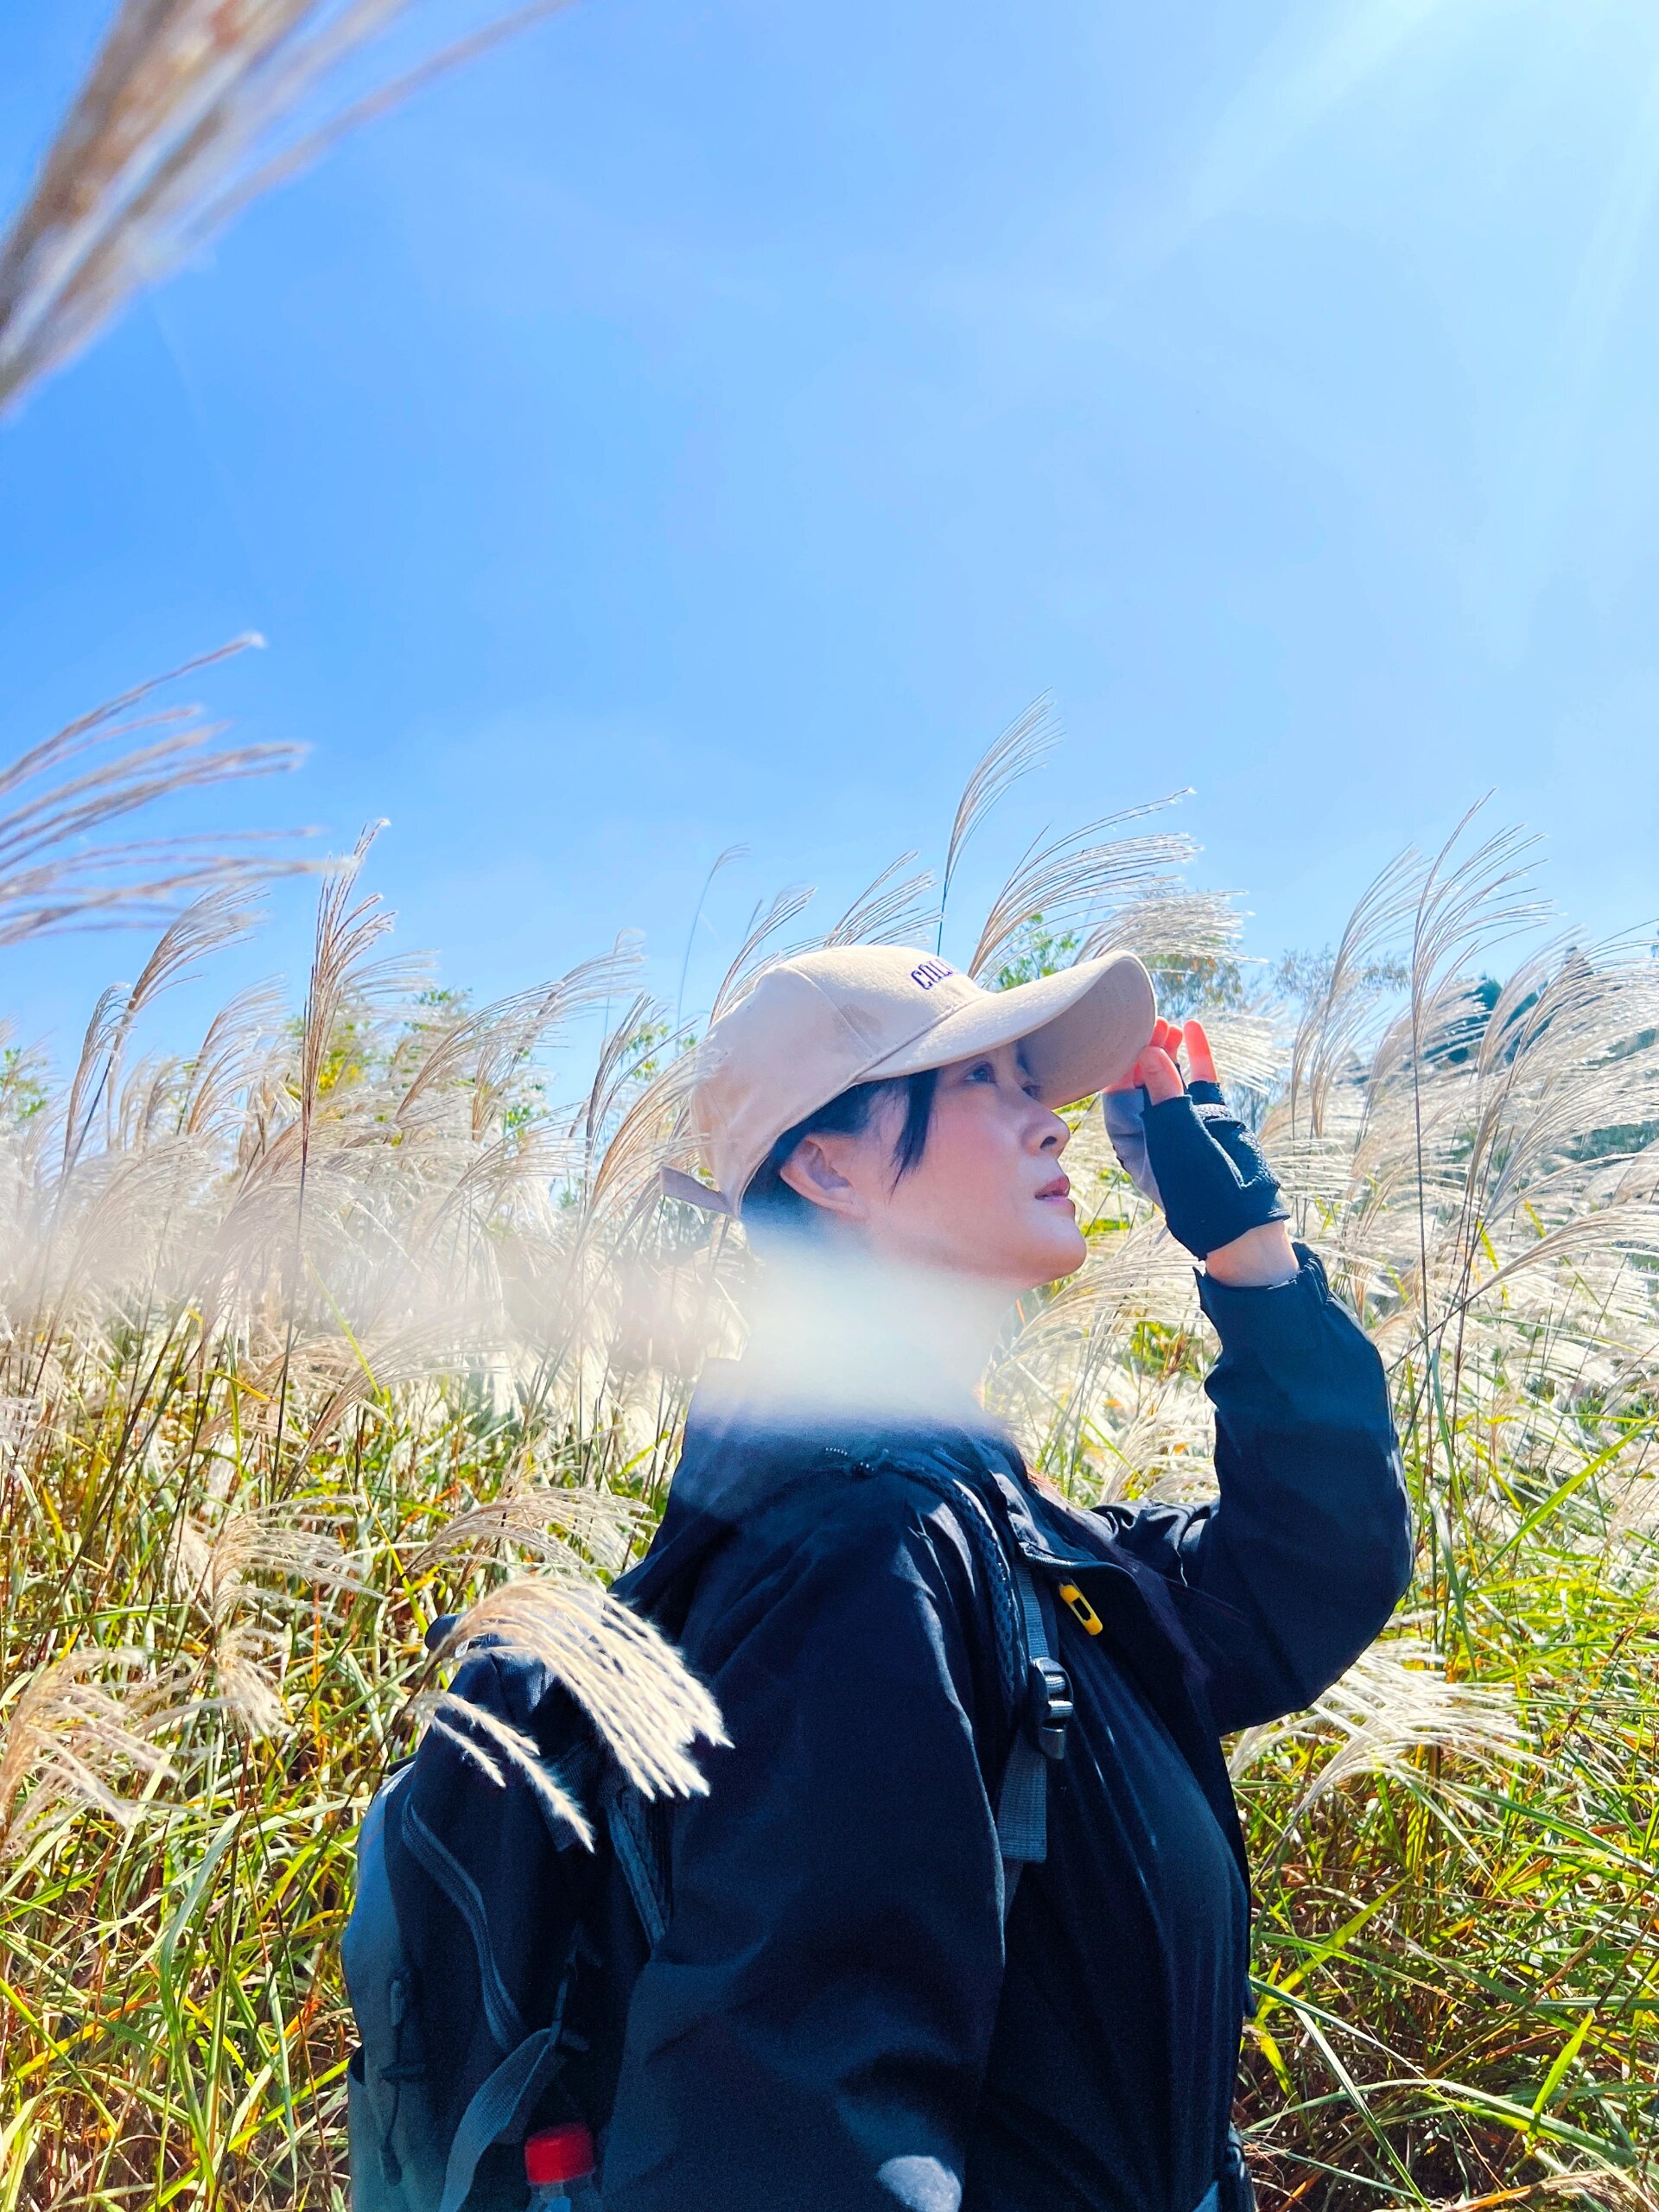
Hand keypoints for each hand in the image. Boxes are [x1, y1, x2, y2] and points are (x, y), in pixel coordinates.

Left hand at [1104, 1019, 1298, 1285]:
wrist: (1244, 1218)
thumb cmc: (1201, 1185)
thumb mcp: (1178, 1139)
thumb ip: (1164, 1096)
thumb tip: (1147, 1053)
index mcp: (1132, 1143)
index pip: (1117, 1098)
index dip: (1122, 1068)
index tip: (1128, 1041)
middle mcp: (1155, 1130)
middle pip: (1143, 1083)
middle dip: (1145, 1052)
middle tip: (1151, 1024)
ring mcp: (1185, 1122)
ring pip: (1171, 1077)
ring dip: (1169, 1050)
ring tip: (1170, 1025)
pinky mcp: (1213, 1117)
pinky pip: (1201, 1081)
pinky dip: (1197, 1056)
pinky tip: (1193, 1028)